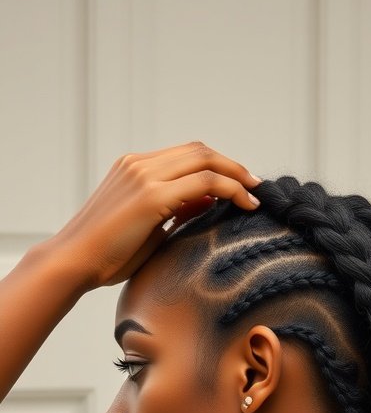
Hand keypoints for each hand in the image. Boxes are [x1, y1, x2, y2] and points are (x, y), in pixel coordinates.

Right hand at [46, 141, 261, 288]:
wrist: (73, 262)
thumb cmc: (106, 254)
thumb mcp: (148, 228)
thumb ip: (176, 209)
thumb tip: (207, 200)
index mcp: (134, 168)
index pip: (186, 155)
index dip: (217, 165)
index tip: (239, 184)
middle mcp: (139, 165)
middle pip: (199, 151)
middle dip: (232, 166)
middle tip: (255, 186)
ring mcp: (145, 176)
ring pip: (205, 160)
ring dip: (236, 174)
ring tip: (255, 195)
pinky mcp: (151, 196)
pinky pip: (204, 183)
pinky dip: (230, 189)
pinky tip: (244, 204)